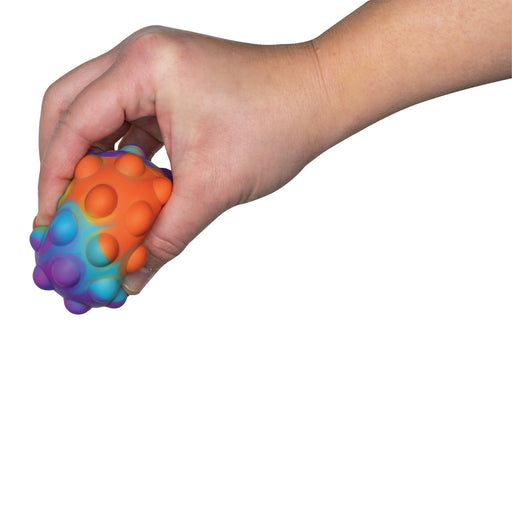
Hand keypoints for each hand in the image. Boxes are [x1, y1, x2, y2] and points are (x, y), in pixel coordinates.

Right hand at [37, 27, 326, 292]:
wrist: (320, 99)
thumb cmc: (277, 124)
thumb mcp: (212, 188)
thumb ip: (167, 236)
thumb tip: (134, 274)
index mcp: (144, 68)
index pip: (74, 123)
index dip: (53, 176)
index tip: (48, 220)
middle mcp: (141, 59)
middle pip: (69, 109)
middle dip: (60, 163)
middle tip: (60, 209)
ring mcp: (156, 73)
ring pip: (98, 117)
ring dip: (92, 163)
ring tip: (93, 207)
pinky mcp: (171, 90)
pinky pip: (130, 125)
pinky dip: (123, 160)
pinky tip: (129, 193)